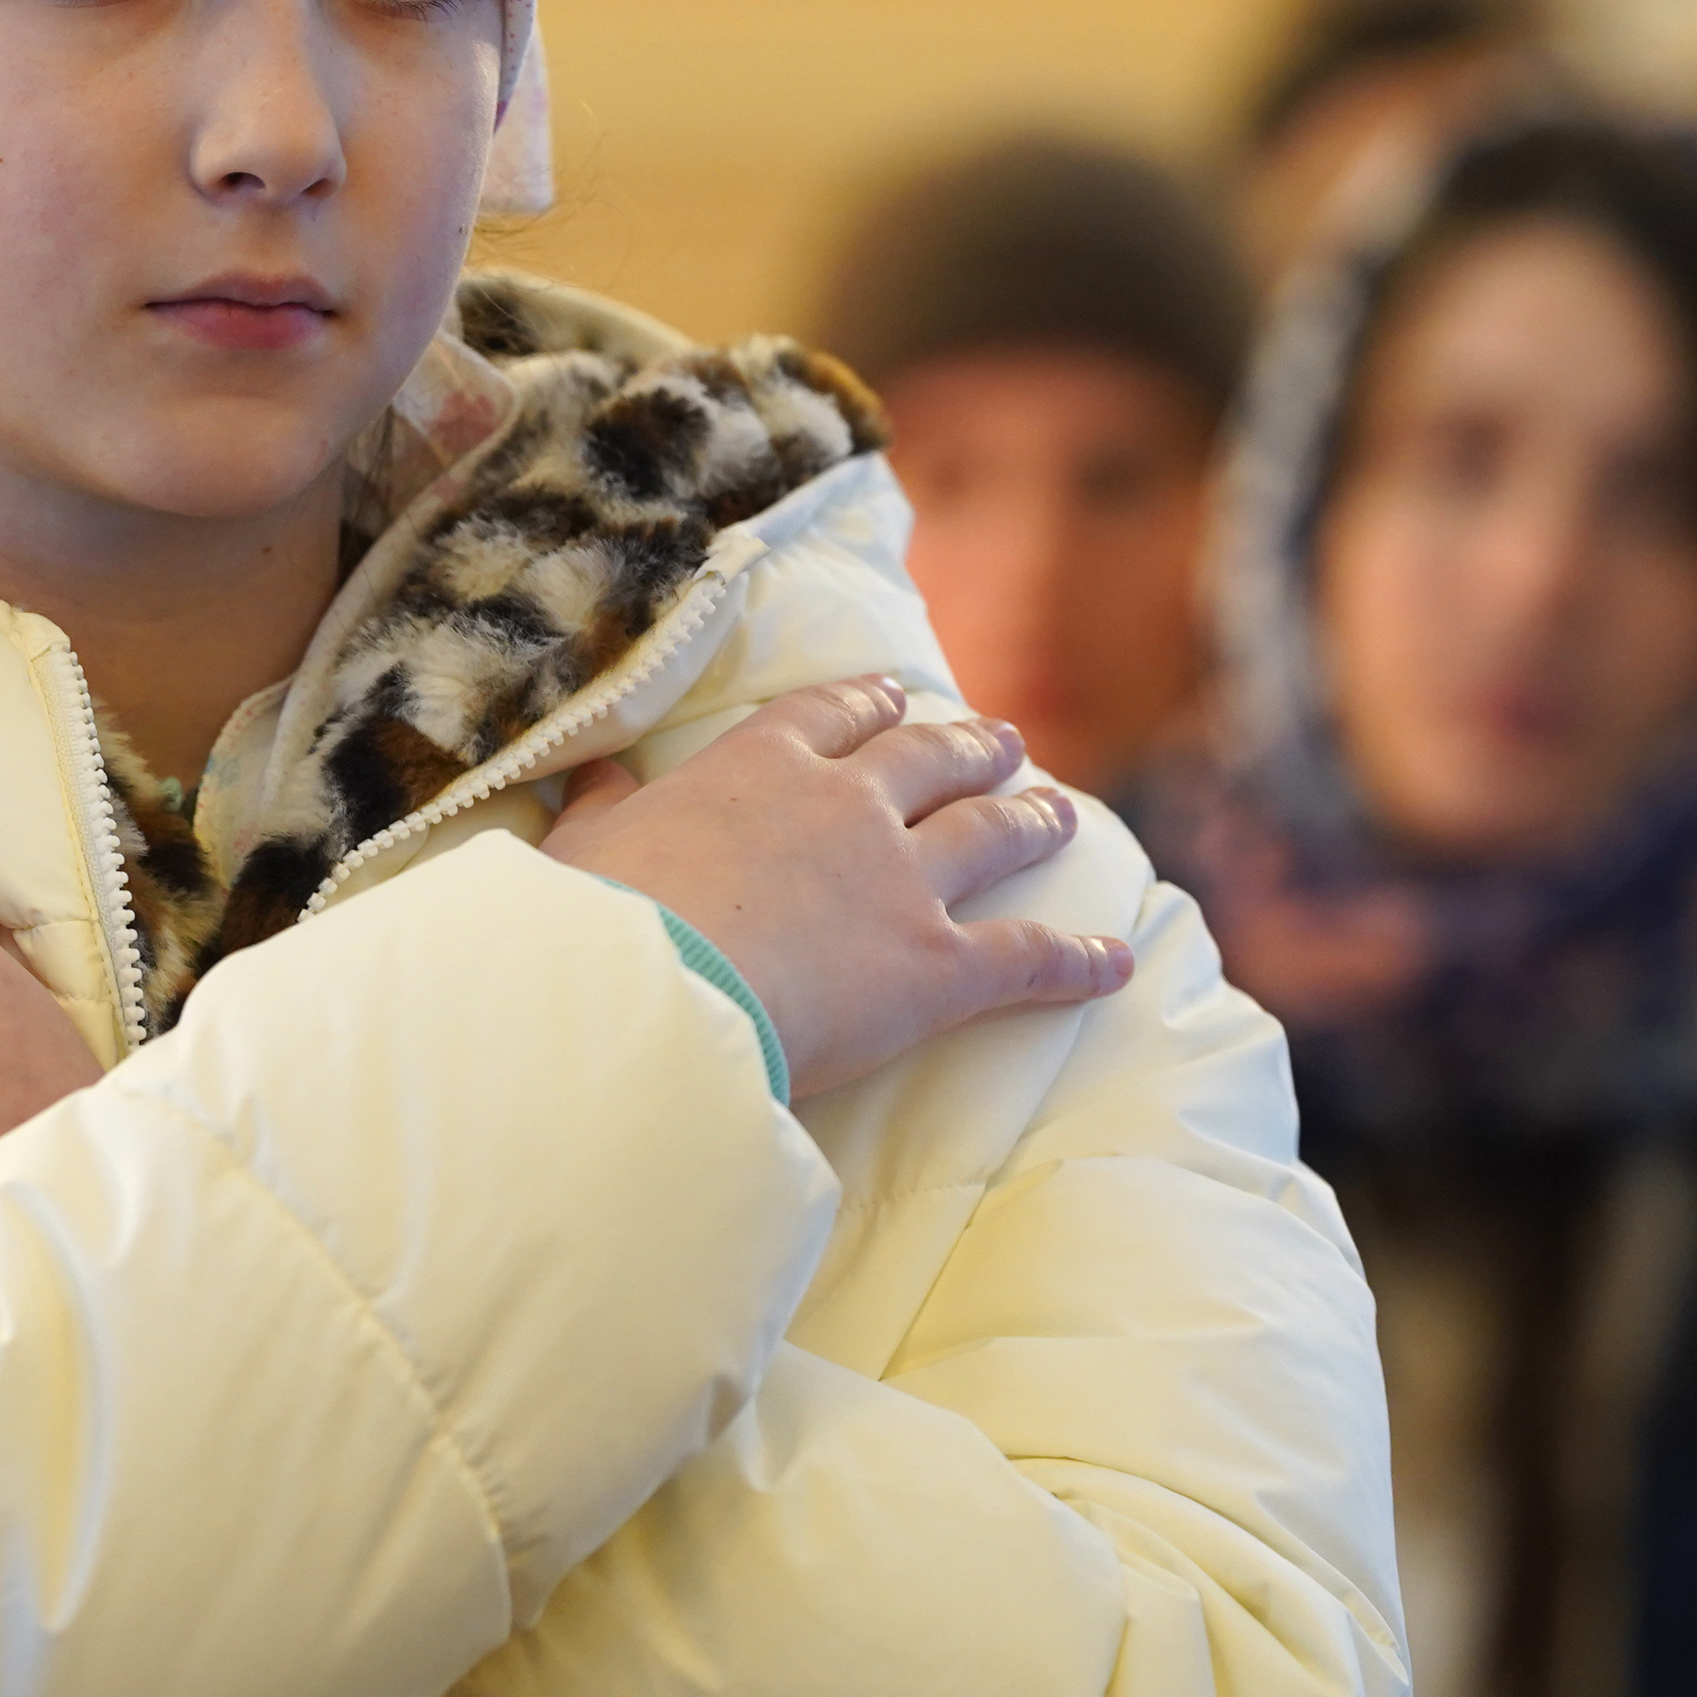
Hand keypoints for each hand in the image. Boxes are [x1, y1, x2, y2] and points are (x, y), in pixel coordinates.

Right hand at [542, 675, 1133, 1099]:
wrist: (652, 1000)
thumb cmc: (599, 929)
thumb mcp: (582, 854)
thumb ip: (599, 811)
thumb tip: (591, 774)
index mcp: (757, 768)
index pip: (829, 716)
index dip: (870, 704)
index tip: (892, 696)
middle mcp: (845, 807)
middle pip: (928, 758)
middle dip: (970, 747)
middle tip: (1003, 741)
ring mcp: (901, 882)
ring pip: (990, 834)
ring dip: (1030, 819)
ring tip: (1058, 812)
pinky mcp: (939, 967)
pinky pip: (1026, 957)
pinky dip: (1077, 960)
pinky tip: (1114, 962)